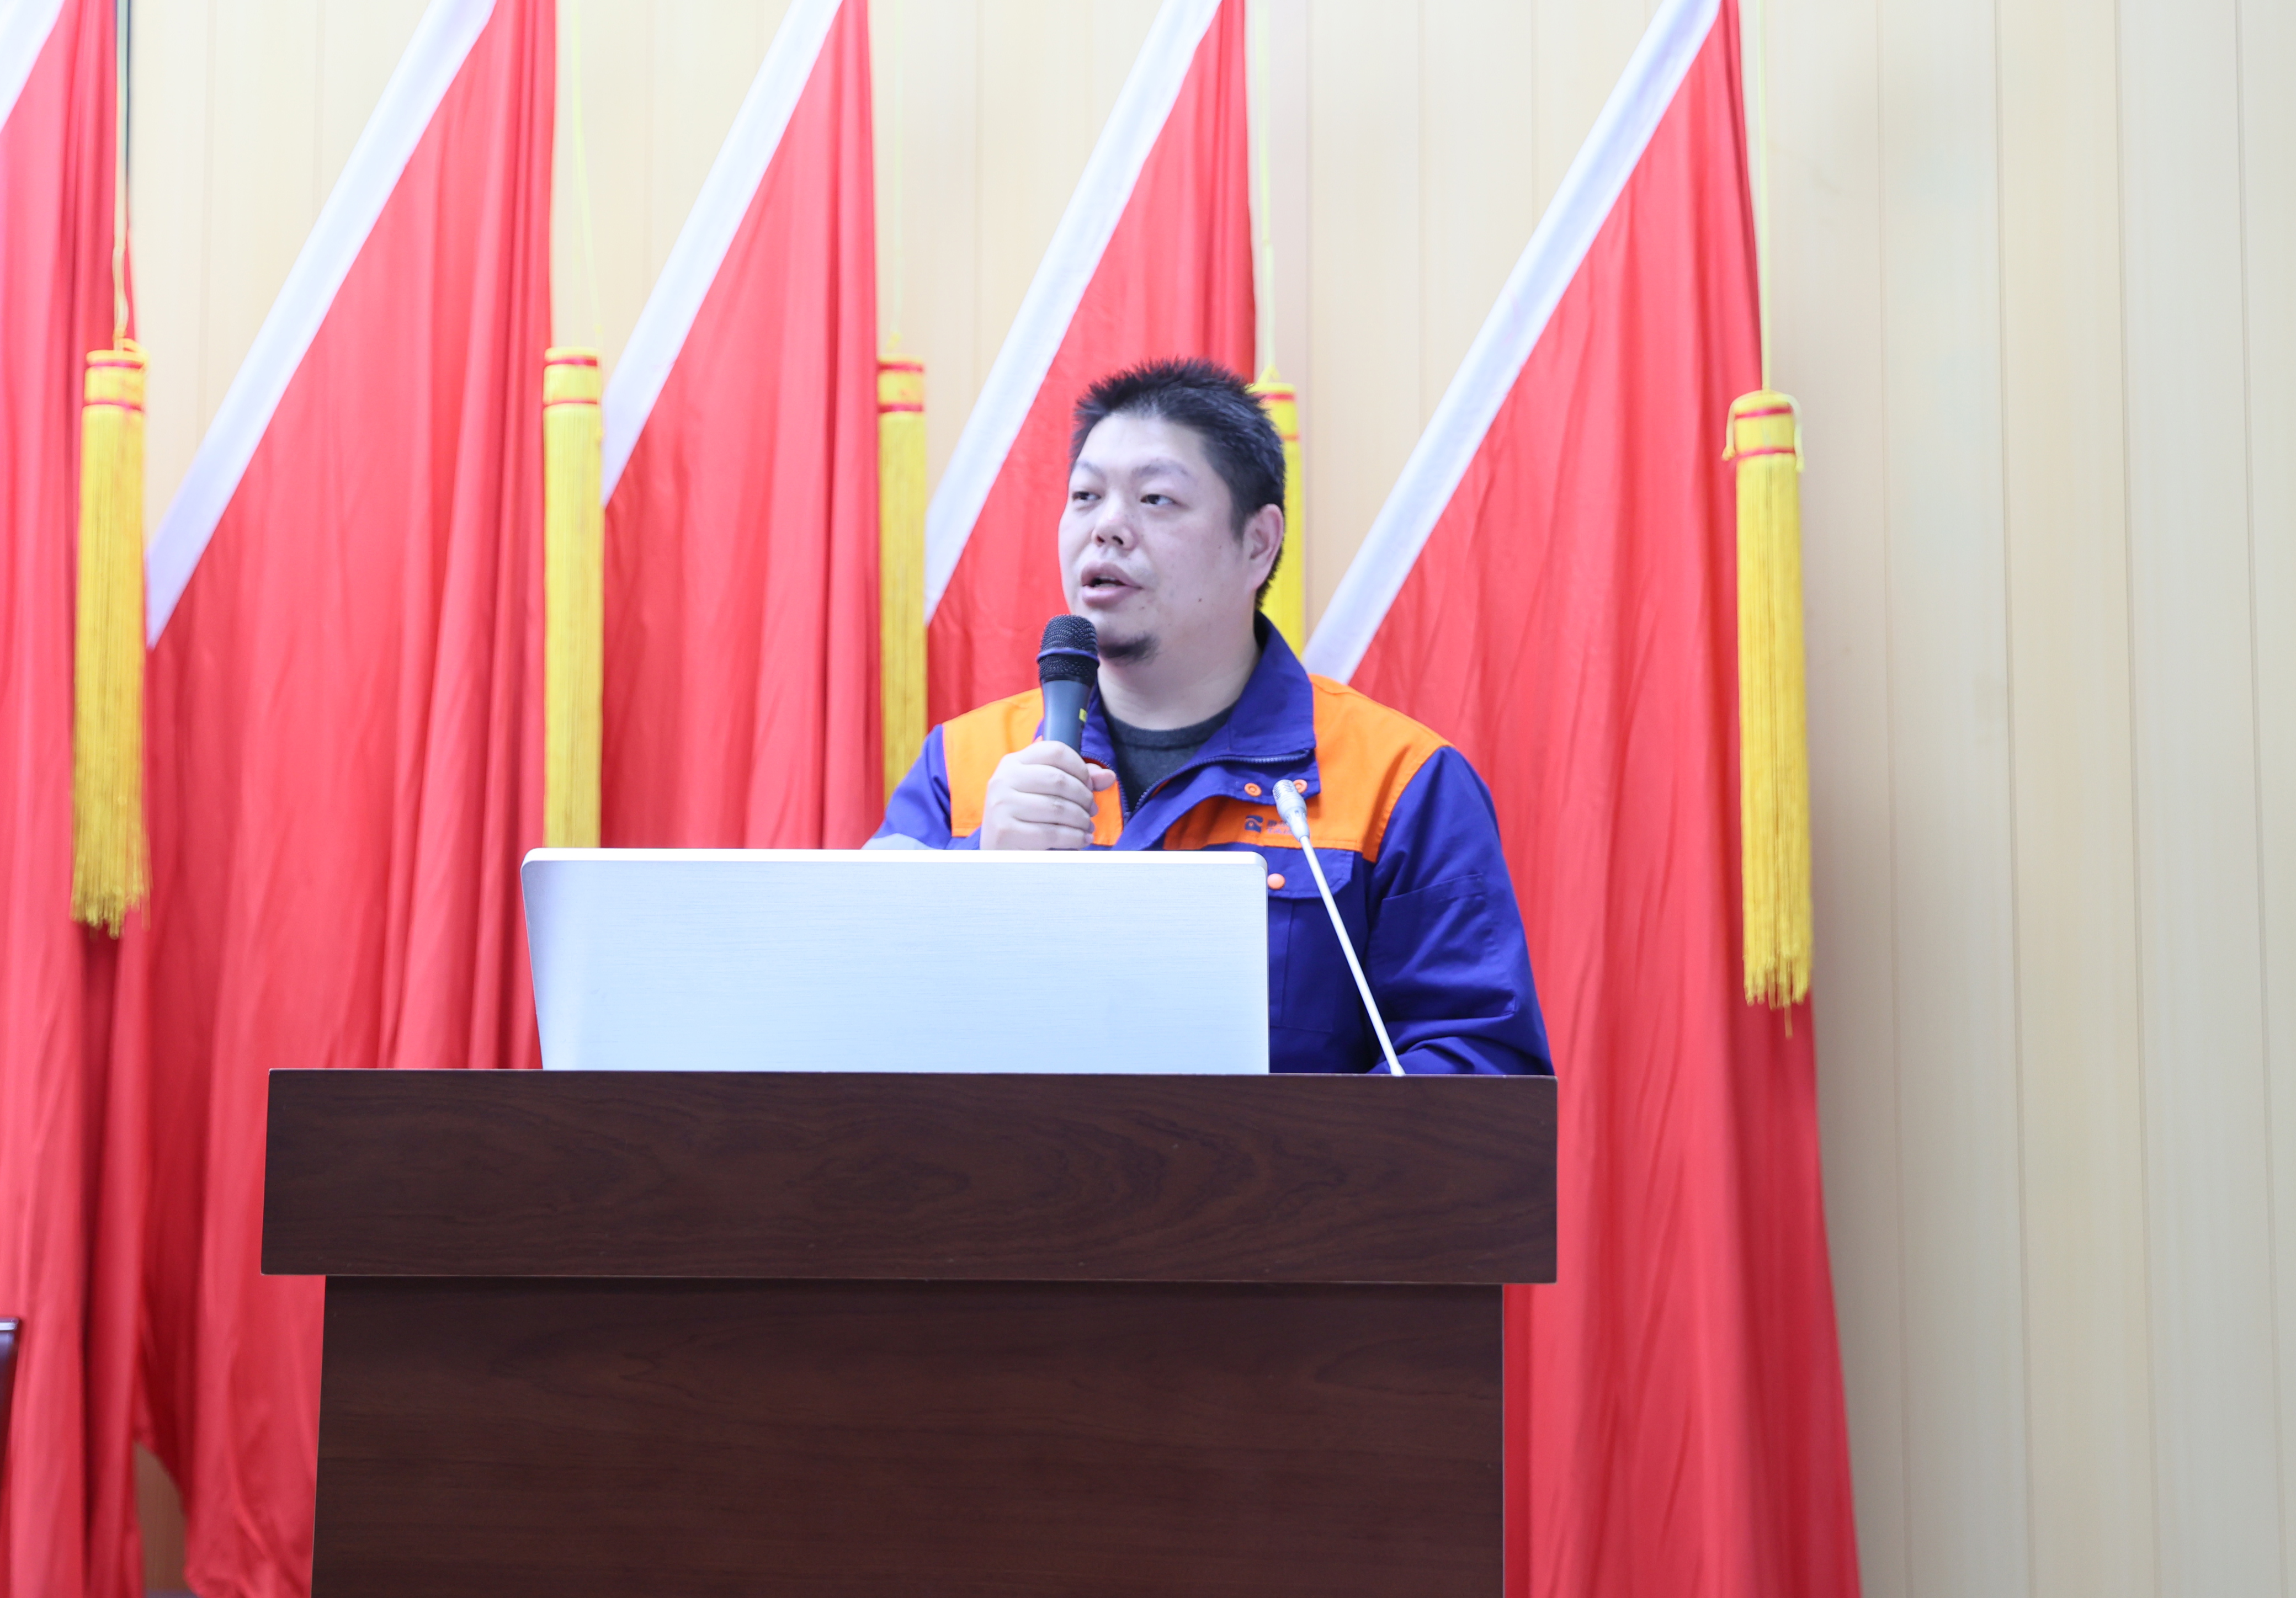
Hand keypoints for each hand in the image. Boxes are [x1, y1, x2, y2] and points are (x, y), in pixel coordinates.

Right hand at [979, 741, 1116, 849]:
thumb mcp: (1044, 792)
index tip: (1090, 785)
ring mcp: (1002, 805)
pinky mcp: (1005, 831)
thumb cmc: (1026, 817)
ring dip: (1081, 819)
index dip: (1081, 767)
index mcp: (1013, 763)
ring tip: (1087, 826)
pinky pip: (1052, 833)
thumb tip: (1109, 777)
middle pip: (1059, 779)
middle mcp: (1003, 780)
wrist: (997, 852)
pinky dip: (1074, 838)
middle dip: (1084, 797)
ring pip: (1058, 807)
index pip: (1055, 751)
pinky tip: (1081, 839)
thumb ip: (1076, 780)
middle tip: (1092, 810)